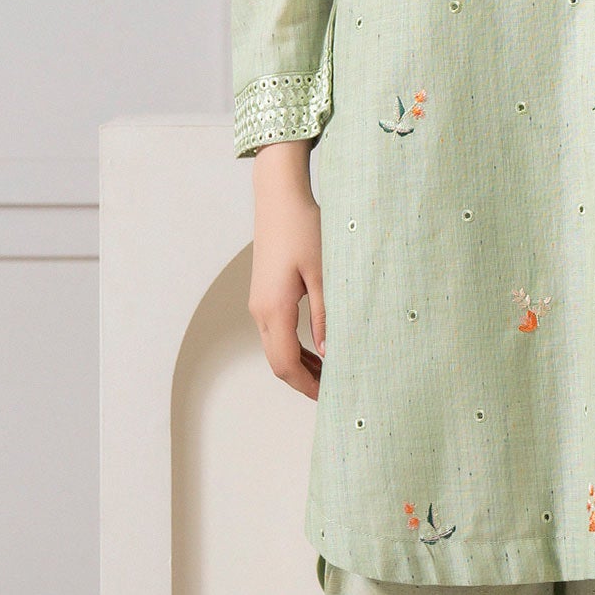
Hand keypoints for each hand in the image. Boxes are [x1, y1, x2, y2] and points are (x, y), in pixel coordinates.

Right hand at [248, 142, 324, 398]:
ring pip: (276, 349)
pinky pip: (276, 332)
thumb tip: (332, 354)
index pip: (287, 364)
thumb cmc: (304, 228)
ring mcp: (258, 303)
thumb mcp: (324, 273)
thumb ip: (328, 316)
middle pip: (278, 362)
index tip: (331, 397)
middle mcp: (261, 311)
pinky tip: (318, 347)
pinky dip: (295, 347)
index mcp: (275, 309)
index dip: (307, 386)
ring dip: (300, 365)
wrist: (279, 197)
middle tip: (335, 391)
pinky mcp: (263, 294)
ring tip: (331, 374)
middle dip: (304, 382)